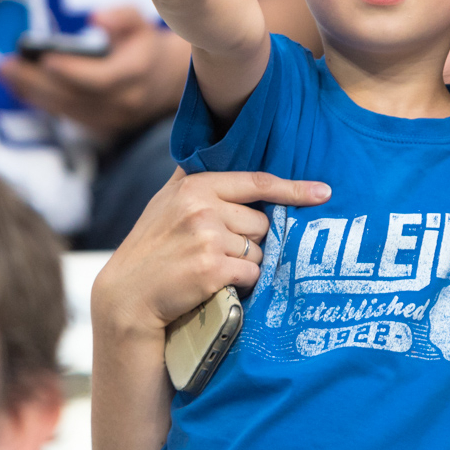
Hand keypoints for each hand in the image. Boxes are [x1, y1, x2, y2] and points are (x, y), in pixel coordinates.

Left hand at [0, 6, 190, 136]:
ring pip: (67, 109)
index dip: (71, 71)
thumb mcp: (141, 22)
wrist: (168, 80)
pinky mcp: (102, 126)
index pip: (100, 79)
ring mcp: (114, 118)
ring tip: (6, 74)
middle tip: (6, 66)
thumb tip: (96, 19)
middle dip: (37, 82)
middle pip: (75, 97)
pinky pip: (68, 115)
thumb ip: (121, 17)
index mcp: (137, 73)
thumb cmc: (145, 45)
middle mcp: (126, 101)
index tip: (44, 59)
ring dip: (33, 94)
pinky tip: (21, 88)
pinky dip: (42, 102)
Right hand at [92, 167, 331, 334]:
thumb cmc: (150, 250)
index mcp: (194, 186)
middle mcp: (201, 207)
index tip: (323, 192)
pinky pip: (252, 273)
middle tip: (216, 252)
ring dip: (245, 263)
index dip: (293, 189)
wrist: (127, 296)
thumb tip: (224, 153)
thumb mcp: (165, 204)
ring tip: (211, 268)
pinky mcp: (212, 268)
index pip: (255, 182)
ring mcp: (207, 238)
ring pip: (258, 250)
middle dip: (249, 240)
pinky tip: (216, 283)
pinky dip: (242, 282)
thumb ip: (195, 182)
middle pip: (261, 223)